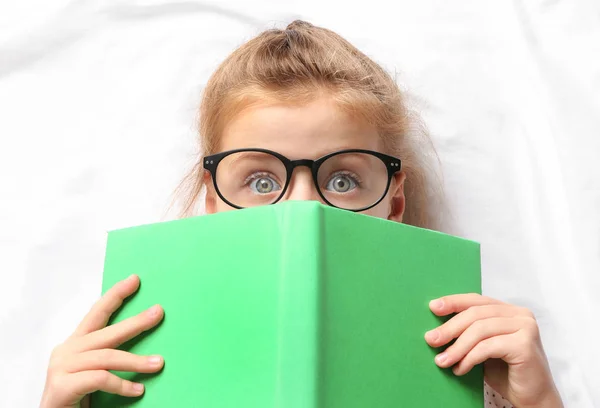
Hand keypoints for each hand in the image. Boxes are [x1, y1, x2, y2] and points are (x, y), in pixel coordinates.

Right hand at [40, 274, 164, 407]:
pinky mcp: (62, 385)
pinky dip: (122, 384)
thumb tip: (147, 350)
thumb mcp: (94, 373)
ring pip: (107, 356)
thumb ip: (108, 358)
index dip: (115, 296)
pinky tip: (137, 390)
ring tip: (158, 364)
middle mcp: (65, 351)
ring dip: (136, 361)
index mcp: (74, 345)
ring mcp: (61, 367)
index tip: (134, 280)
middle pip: (107, 332)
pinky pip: (100, 378)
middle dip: (135, 321)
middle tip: (158, 312)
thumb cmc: (74, 399)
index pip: (96, 314)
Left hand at [424, 294, 562, 407]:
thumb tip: (437, 328)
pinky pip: (487, 347)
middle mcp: (521, 315)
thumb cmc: (506, 373)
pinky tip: (460, 369)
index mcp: (510, 311)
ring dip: (457, 347)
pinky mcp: (525, 345)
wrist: (533, 399)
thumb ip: (469, 332)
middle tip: (431, 339)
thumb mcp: (483, 346)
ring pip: (479, 330)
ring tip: (442, 361)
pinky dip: (469, 358)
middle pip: (475, 313)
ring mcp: (526, 328)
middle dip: (449, 327)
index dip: (453, 302)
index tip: (432, 307)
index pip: (477, 300)